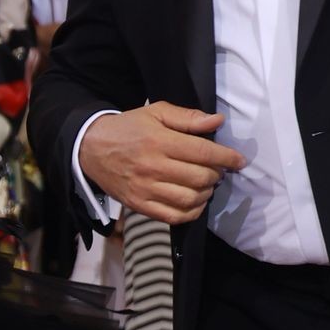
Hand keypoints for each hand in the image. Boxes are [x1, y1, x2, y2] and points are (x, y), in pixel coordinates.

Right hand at [80, 104, 244, 224]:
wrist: (90, 149)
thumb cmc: (128, 128)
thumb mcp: (156, 113)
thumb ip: (187, 117)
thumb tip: (217, 121)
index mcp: (159, 141)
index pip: (203, 152)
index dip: (226, 158)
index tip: (239, 161)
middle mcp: (153, 166)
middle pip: (200, 177)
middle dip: (216, 175)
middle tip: (216, 170)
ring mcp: (145, 189)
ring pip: (190, 199)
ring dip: (206, 194)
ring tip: (205, 185)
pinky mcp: (139, 205)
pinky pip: (173, 216)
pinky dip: (191, 213)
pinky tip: (195, 203)